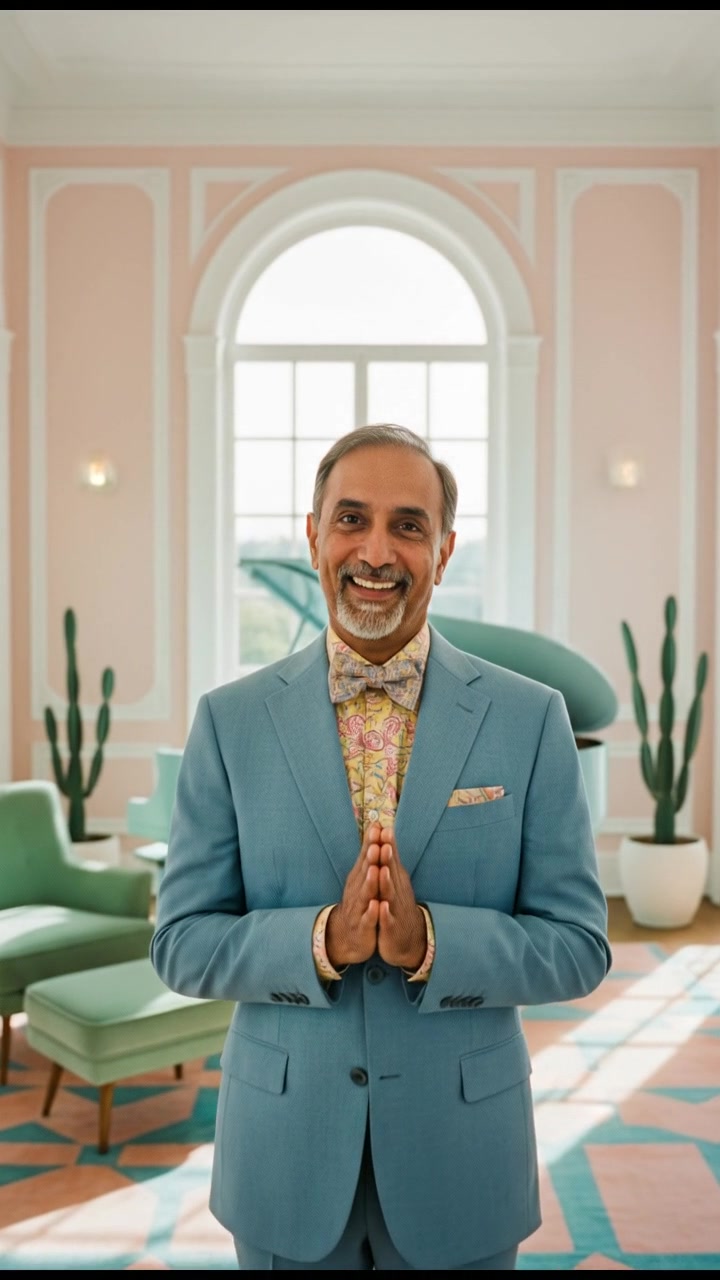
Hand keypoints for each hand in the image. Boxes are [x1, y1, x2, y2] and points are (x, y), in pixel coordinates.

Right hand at [325, 822, 382, 967]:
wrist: (349, 936)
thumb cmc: (361, 901)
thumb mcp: (364, 876)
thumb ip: (369, 853)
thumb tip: (375, 825)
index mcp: (360, 878)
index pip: (366, 857)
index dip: (371, 843)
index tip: (378, 827)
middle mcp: (357, 890)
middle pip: (365, 872)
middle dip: (370, 859)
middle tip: (376, 844)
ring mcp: (359, 908)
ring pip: (364, 894)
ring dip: (370, 883)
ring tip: (375, 871)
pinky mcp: (363, 926)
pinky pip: (367, 919)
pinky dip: (371, 913)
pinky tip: (376, 906)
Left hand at [377, 827, 426, 970]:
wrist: (406, 940)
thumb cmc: (396, 906)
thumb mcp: (394, 882)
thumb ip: (390, 861)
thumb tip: (387, 836)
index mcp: (395, 881)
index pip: (391, 860)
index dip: (388, 845)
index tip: (384, 827)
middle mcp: (397, 892)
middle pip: (392, 873)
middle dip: (388, 858)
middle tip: (385, 842)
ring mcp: (395, 909)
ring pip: (390, 894)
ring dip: (386, 883)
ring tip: (382, 870)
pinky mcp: (391, 927)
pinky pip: (388, 920)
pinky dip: (385, 913)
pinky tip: (382, 907)